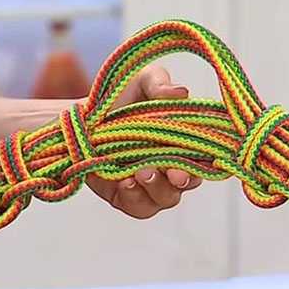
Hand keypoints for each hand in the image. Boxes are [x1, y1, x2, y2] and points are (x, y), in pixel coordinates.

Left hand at [86, 65, 201, 218]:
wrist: (83, 115)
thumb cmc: (120, 97)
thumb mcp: (140, 82)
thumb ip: (159, 83)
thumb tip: (180, 92)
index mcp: (184, 141)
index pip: (205, 156)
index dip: (204, 160)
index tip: (197, 157)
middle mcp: (171, 166)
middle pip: (187, 183)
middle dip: (181, 179)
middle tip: (172, 172)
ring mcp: (149, 184)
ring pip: (165, 199)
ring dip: (157, 189)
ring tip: (142, 172)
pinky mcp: (125, 195)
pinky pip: (137, 207)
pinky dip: (135, 198)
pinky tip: (126, 182)